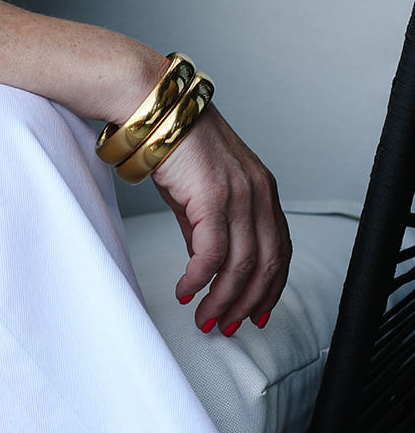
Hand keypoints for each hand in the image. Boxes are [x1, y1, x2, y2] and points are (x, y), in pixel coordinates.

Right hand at [149, 106, 291, 336]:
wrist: (153, 106)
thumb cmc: (173, 139)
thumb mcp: (202, 187)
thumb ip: (208, 225)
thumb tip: (206, 263)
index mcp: (262, 188)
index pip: (280, 249)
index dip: (271, 287)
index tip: (257, 313)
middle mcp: (258, 192)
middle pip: (266, 264)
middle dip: (248, 303)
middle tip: (227, 325)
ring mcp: (238, 194)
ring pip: (241, 265)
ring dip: (223, 299)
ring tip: (205, 317)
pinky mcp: (212, 196)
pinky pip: (210, 253)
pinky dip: (199, 279)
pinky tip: (186, 290)